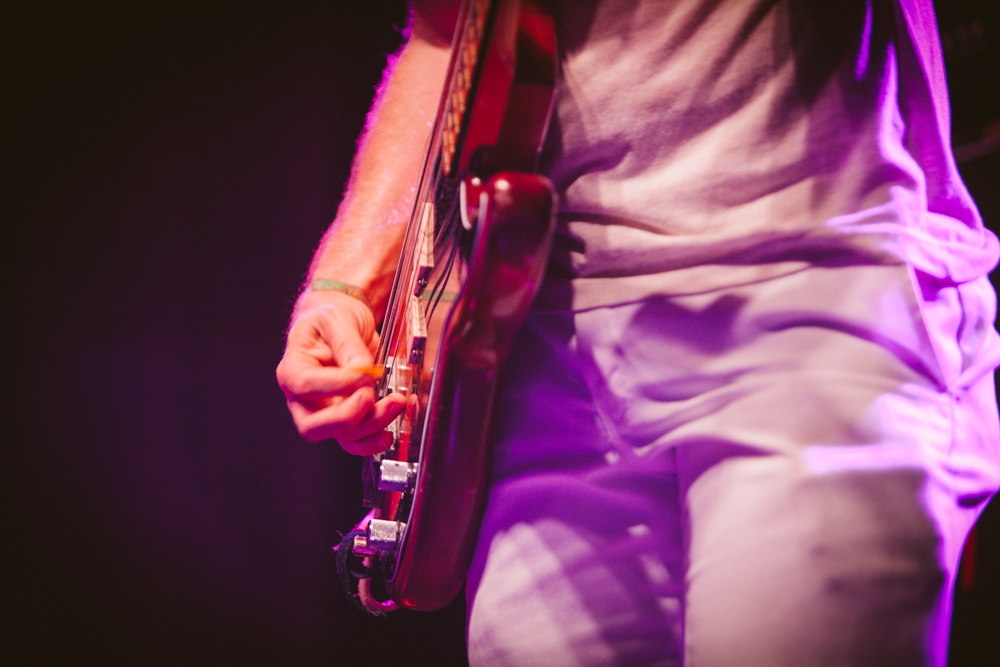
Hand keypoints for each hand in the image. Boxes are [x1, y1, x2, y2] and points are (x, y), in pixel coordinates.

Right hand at [276, 290, 405, 454]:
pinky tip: (388, 433)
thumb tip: (362, 371)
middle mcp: (303, 399)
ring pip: (340, 435)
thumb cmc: (330, 319)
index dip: (338, 385)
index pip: (306, 387)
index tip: (365, 374)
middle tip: (372, 396)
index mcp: (292, 370)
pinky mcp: (345, 419)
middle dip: (349, 417)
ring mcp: (324, 413)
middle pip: (314, 426)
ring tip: (395, 403)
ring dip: (371, 425)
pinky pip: (354, 441)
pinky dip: (372, 441)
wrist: (342, 322)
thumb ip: (348, 345)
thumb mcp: (337, 320)